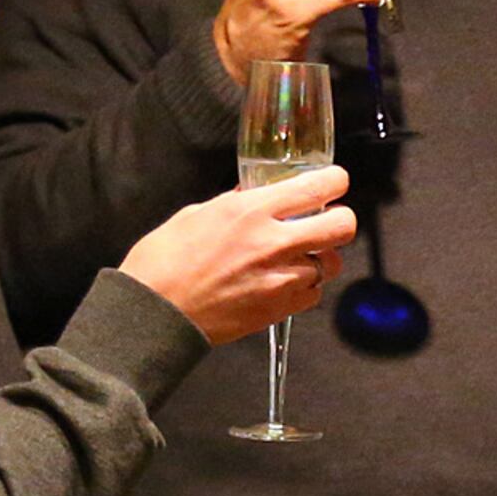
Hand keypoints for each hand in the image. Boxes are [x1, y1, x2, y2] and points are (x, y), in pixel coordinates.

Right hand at [120, 165, 358, 343]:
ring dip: (319, 257)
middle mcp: (273, 243)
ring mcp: (280, 279)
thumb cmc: (163, 262)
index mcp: (251, 210)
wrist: (153, 314)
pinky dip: (305, 287)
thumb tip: (253, 194)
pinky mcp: (279, 310)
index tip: (334, 182)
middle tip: (325, 220)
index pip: (318, 187)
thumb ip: (234, 203)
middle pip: (343, 226)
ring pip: (330, 264)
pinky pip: (313, 294)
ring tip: (297, 257)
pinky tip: (283, 282)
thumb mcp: (195, 215)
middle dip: (339, 219)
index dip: (335, 181)